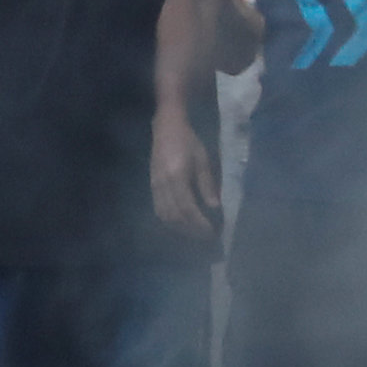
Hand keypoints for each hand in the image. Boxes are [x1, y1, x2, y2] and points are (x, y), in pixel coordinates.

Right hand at [150, 107, 218, 232]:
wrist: (166, 128)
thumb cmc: (188, 141)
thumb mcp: (203, 160)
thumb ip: (207, 185)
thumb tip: (214, 208)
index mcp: (177, 177)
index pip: (188, 208)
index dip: (199, 224)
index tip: (212, 232)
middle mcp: (163, 185)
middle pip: (175, 216)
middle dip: (191, 230)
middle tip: (206, 237)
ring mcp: (154, 187)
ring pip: (164, 216)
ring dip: (180, 228)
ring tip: (195, 233)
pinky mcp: (152, 188)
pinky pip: (159, 210)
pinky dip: (170, 221)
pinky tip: (181, 224)